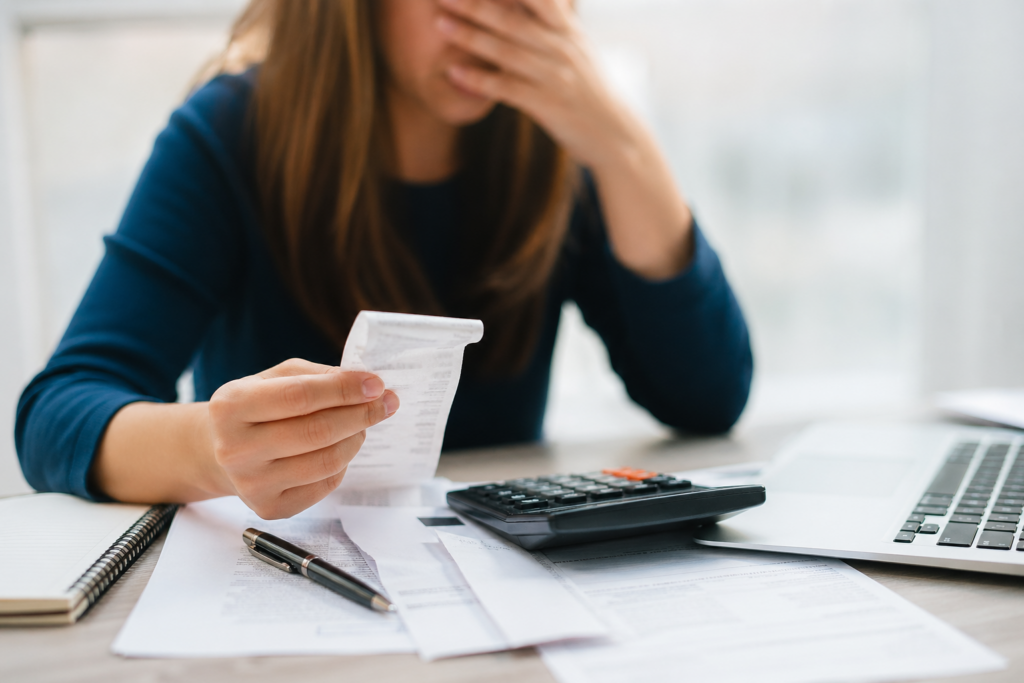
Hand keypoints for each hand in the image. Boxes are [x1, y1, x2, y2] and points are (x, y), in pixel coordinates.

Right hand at [208, 359, 398, 518]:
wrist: (222, 451)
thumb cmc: (257, 407)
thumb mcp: (276, 377)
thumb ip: (318, 376)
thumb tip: (366, 385)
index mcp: (231, 406)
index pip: (299, 397)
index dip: (343, 390)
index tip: (376, 385)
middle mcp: (235, 449)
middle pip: (317, 432)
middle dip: (361, 414)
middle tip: (386, 403)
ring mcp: (251, 484)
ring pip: (327, 461)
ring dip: (355, 438)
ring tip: (360, 424)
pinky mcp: (270, 508)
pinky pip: (325, 484)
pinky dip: (342, 463)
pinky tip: (338, 448)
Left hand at [436, 0, 693, 279]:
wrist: (617, 135)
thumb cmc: (590, 91)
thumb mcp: (578, 49)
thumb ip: (555, 23)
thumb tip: (543, 4)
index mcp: (567, 30)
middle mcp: (561, 48)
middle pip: (511, 18)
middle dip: (475, 3)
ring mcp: (554, 76)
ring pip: (505, 51)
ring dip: (469, 36)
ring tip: (439, 23)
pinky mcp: (547, 104)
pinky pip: (506, 88)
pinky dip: (479, 80)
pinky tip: (454, 72)